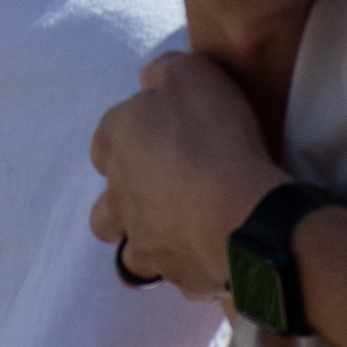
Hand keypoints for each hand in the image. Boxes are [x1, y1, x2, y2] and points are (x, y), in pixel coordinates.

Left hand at [85, 49, 289, 301]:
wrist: (240, 210)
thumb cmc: (212, 135)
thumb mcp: (189, 74)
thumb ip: (163, 72)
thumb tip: (150, 77)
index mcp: (114, 142)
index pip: (106, 142)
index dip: (133, 141)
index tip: (162, 139)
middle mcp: (117, 196)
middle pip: (106, 209)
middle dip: (125, 205)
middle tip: (166, 194)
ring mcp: (142, 241)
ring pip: (129, 251)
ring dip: (149, 242)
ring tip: (184, 232)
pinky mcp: (175, 274)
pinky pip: (176, 274)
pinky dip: (189, 266)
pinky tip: (215, 253)